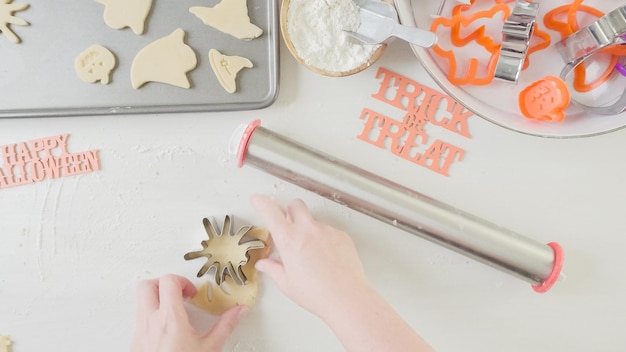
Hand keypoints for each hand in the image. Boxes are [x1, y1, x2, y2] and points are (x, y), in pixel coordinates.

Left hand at [131, 274, 245, 351]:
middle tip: (178, 293)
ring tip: (173, 309)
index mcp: (170, 319)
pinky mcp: (135, 341)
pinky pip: (139, 318)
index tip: (192, 293)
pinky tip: (165, 327)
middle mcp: (150, 322)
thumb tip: (238, 311)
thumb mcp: (210, 348)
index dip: (182, 281)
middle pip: (147, 285)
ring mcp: (140, 331)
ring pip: (140, 300)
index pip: (168, 281)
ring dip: (156, 298)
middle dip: (163, 283)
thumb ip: (225, 325)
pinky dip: (151, 315)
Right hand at [250, 195, 370, 319]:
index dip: (262, 202)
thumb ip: (273, 269)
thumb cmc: (317, 294)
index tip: (258, 199)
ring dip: (309, 229)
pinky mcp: (342, 235)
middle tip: (289, 225)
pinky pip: (329, 231)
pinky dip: (325, 239)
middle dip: (290, 211)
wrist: (346, 297)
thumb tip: (265, 264)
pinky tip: (326, 257)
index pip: (270, 212)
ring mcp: (326, 231)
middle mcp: (307, 230)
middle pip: (296, 205)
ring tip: (312, 253)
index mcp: (289, 240)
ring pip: (314, 220)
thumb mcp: (287, 283)